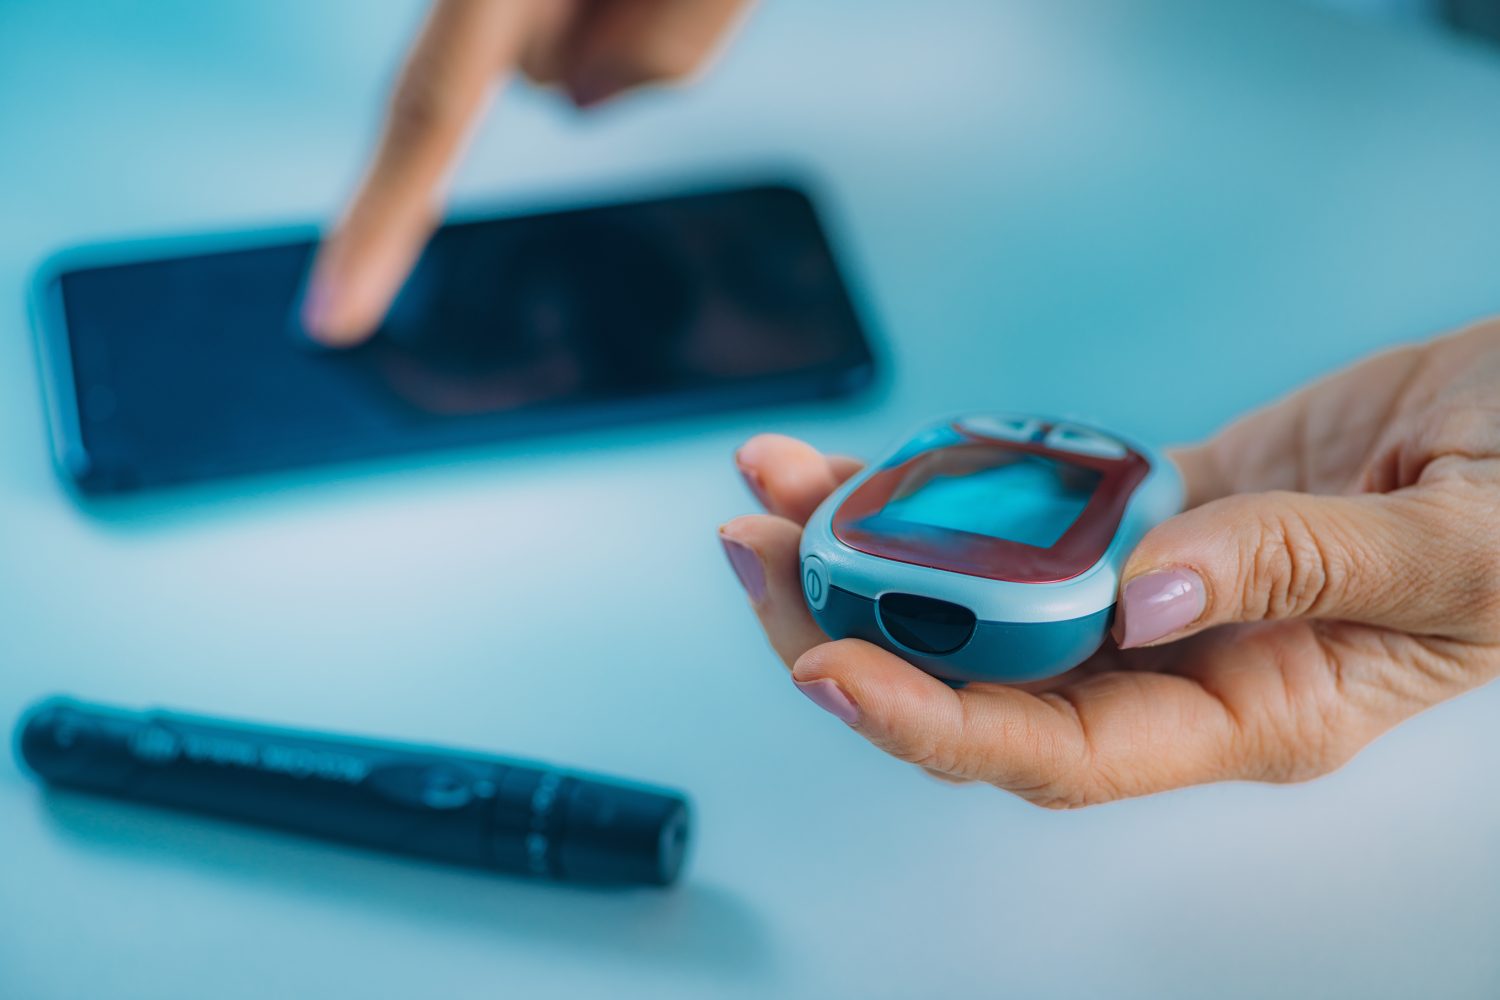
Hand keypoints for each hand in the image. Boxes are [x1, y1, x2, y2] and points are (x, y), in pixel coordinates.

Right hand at [303, 0, 750, 345]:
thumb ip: (675, 46)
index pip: (429, 112)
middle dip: (605, 44)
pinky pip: (573, 27)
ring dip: (619, 16)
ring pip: (562, 58)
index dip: (377, 223)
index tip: (329, 319)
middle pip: (534, 77)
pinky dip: (613, 1)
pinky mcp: (530, 3)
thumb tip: (573, 99)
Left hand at [719, 321, 1499, 805]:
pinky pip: (1022, 519)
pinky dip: (943, 494)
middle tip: (758, 551)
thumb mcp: (1459, 542)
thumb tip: (1142, 597)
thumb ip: (1306, 569)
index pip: (1062, 750)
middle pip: (982, 683)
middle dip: (853, 628)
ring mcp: (1153, 592)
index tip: (831, 674)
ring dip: (871, 549)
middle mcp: (1180, 667)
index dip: (937, 723)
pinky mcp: (1147, 516)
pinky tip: (864, 463)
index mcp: (1256, 708)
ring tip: (774, 486)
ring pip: (983, 599)